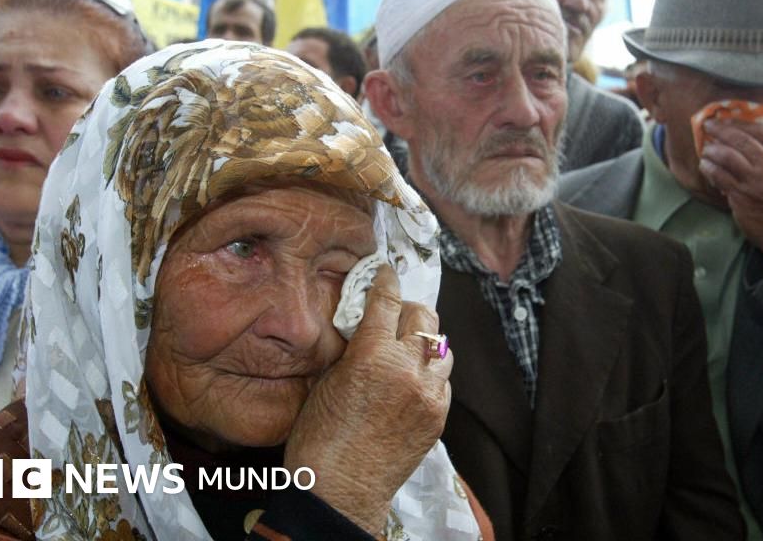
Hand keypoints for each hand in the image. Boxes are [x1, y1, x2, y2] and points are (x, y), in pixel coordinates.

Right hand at [283, 265, 452, 534]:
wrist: (339, 489)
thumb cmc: (319, 438)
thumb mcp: (327, 381)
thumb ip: (353, 350)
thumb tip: (365, 329)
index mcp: (372, 355)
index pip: (387, 300)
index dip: (385, 281)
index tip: (385, 273)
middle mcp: (407, 369)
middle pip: (424, 317)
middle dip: (408, 311)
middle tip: (394, 315)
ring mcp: (429, 394)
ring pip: (441, 347)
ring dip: (424, 342)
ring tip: (406, 350)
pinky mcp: (438, 416)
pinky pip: (443, 381)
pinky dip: (430, 374)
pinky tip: (412, 382)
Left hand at [699, 119, 762, 258]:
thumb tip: (746, 133)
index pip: (762, 130)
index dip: (740, 122)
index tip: (726, 119)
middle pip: (742, 140)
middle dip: (721, 130)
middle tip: (708, 126)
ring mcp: (757, 183)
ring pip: (727, 156)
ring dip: (712, 150)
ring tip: (706, 150)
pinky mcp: (741, 197)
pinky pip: (719, 176)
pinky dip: (709, 168)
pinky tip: (705, 166)